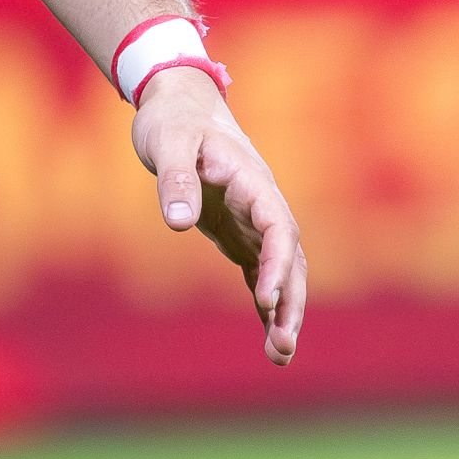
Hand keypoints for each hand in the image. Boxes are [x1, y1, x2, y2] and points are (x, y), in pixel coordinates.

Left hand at [135, 68, 308, 367]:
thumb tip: (180, 224)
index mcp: (252, 180)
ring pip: (281, 271)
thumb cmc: (172, 118)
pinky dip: (266, 303)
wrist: (179, 102)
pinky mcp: (239, 232)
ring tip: (280, 356)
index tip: (267, 298)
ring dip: (284, 311)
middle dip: (290, 302)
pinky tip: (269, 339)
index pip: (278, 226)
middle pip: (290, 258)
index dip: (278, 263)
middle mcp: (262, 203)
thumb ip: (175, 179)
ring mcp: (253, 220)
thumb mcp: (167, 142)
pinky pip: (260, 272)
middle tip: (283, 346)